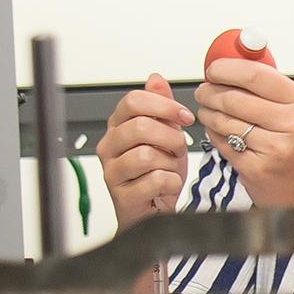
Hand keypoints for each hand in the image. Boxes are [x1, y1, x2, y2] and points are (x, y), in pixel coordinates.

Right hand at [96, 74, 194, 229]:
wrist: (154, 214)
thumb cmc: (157, 176)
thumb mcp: (164, 137)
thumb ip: (160, 108)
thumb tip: (155, 79)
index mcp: (117, 128)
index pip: (133, 100)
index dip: (164, 106)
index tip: (184, 116)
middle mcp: (109, 147)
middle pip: (140, 126)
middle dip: (171, 138)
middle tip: (178, 150)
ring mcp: (112, 172)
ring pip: (147, 154)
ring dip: (170, 164)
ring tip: (170, 170)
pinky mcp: (122, 196)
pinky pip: (155, 180)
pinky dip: (171, 183)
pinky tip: (166, 187)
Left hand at [196, 58, 293, 209]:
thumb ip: (269, 90)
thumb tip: (230, 69)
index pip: (255, 74)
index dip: (226, 69)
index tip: (213, 70)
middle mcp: (292, 124)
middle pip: (234, 98)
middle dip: (209, 92)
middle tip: (203, 92)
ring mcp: (275, 149)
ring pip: (224, 121)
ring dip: (208, 113)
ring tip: (207, 112)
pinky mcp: (257, 169)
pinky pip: (223, 143)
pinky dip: (214, 135)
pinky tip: (218, 132)